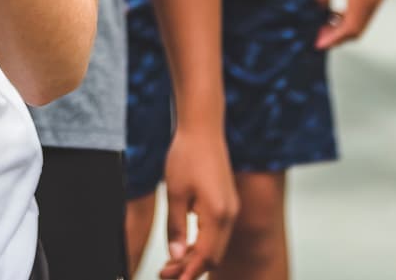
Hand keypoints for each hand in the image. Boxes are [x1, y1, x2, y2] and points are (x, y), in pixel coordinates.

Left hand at [157, 124, 236, 278]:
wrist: (203, 129)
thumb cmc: (186, 156)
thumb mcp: (174, 193)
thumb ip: (175, 227)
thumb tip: (175, 256)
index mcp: (217, 213)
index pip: (205, 255)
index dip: (188, 271)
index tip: (172, 279)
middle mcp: (229, 214)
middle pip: (213, 255)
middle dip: (190, 268)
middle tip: (165, 272)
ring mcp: (231, 209)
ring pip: (215, 245)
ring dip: (195, 257)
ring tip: (170, 264)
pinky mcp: (227, 203)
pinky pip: (217, 233)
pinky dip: (201, 243)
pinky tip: (184, 247)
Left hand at [310, 0, 393, 48]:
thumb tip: (315, 6)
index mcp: (363, 0)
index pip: (348, 30)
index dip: (332, 40)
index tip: (317, 45)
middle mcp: (374, 2)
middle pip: (357, 30)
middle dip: (337, 36)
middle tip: (317, 36)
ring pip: (361, 21)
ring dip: (343, 26)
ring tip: (323, 24)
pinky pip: (363, 11)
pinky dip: (349, 16)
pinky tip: (335, 9)